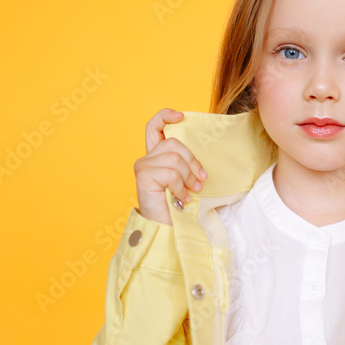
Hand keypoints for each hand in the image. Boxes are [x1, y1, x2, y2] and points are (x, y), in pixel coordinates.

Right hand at [133, 108, 207, 224]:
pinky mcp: (144, 176)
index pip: (154, 127)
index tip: (181, 116)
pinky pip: (171, 173)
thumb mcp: (184, 180)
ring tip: (191, 192)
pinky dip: (181, 187)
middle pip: (174, 144)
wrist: (167, 229)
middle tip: (201, 181)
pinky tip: (182, 198)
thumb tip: (199, 155)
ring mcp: (143, 166)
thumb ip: (185, 164)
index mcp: (156, 157)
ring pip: (175, 158)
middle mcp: (146, 159)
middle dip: (192, 162)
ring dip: (188, 177)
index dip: (166, 116)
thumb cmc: (177, 207)